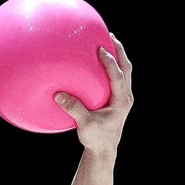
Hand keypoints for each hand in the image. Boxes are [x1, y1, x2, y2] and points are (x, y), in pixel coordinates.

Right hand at [53, 33, 131, 154]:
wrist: (104, 150)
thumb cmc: (96, 139)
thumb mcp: (85, 125)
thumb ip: (74, 109)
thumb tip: (58, 94)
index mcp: (121, 102)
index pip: (118, 76)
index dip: (111, 62)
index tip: (101, 49)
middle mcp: (125, 97)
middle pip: (127, 68)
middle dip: (119, 51)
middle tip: (109, 35)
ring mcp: (123, 97)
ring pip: (125, 71)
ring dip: (117, 55)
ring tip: (107, 41)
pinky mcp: (117, 98)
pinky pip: (117, 77)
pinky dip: (111, 65)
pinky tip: (98, 59)